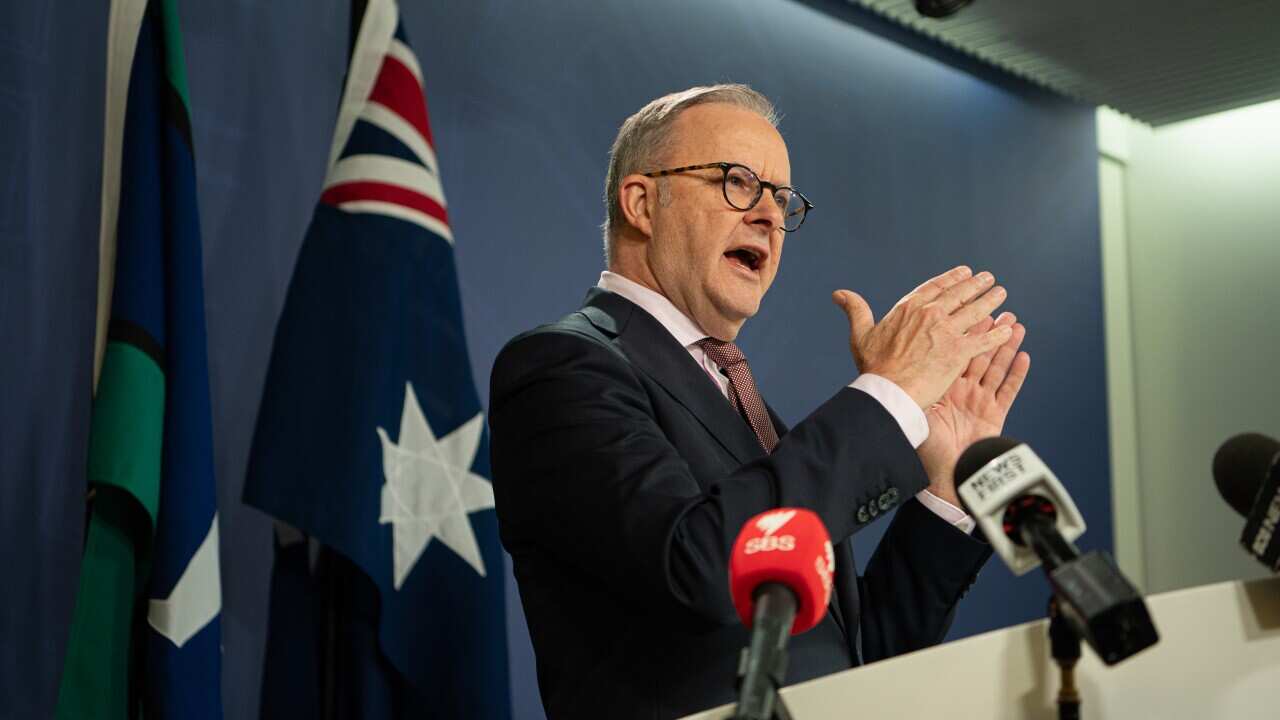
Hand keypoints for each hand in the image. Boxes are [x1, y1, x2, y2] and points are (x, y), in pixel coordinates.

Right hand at [833, 265, 1012, 408]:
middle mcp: (931, 314)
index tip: (964, 272)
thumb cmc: (873, 366)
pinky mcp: (959, 351)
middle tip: (989, 279)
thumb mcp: (861, 334)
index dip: (952, 278)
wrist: (888, 390)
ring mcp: (947, 331)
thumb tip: (838, 293)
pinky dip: (998, 333)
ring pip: (975, 311)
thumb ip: (855, 310)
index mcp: (909, 308)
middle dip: (976, 285)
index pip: (936, 287)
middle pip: (960, 294)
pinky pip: (984, 339)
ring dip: (991, 301)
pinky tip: (1010, 328)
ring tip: (1001, 294)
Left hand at [917, 312, 1029, 505]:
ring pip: (996, 367)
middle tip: (998, 309)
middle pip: (978, 356)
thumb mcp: (916, 413)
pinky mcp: (995, 415)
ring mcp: (980, 402)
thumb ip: (912, 389)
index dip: (961, 333)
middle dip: (988, 333)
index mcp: (942, 389)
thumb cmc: (926, 450)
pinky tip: (1024, 355)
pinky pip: (1008, 390)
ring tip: (1016, 324)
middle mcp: (962, 392)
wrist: (944, 478)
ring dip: (1006, 346)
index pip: (952, 354)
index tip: (968, 311)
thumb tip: (892, 366)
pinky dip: (1017, 373)